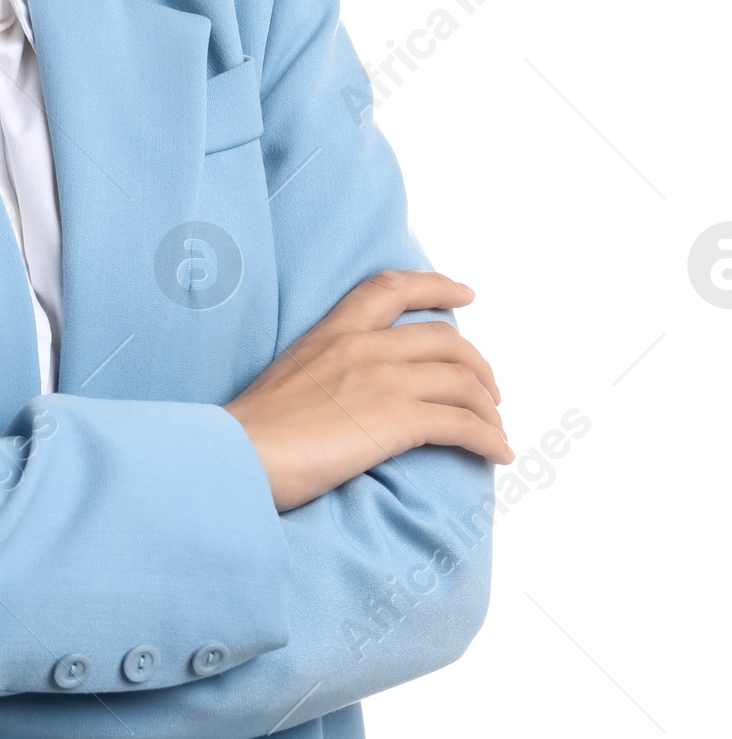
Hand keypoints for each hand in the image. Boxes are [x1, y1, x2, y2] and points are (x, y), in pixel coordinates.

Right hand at [223, 270, 510, 511]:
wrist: (237, 454)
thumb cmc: (251, 430)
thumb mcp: (287, 377)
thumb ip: (323, 372)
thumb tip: (345, 396)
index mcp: (332, 331)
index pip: (391, 288)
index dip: (436, 284)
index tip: (466, 293)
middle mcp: (362, 345)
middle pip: (445, 340)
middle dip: (477, 366)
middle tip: (488, 391)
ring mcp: (382, 380)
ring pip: (463, 381)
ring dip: (489, 406)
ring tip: (496, 428)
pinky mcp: (396, 419)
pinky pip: (463, 423)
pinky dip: (489, 438)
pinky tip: (499, 453)